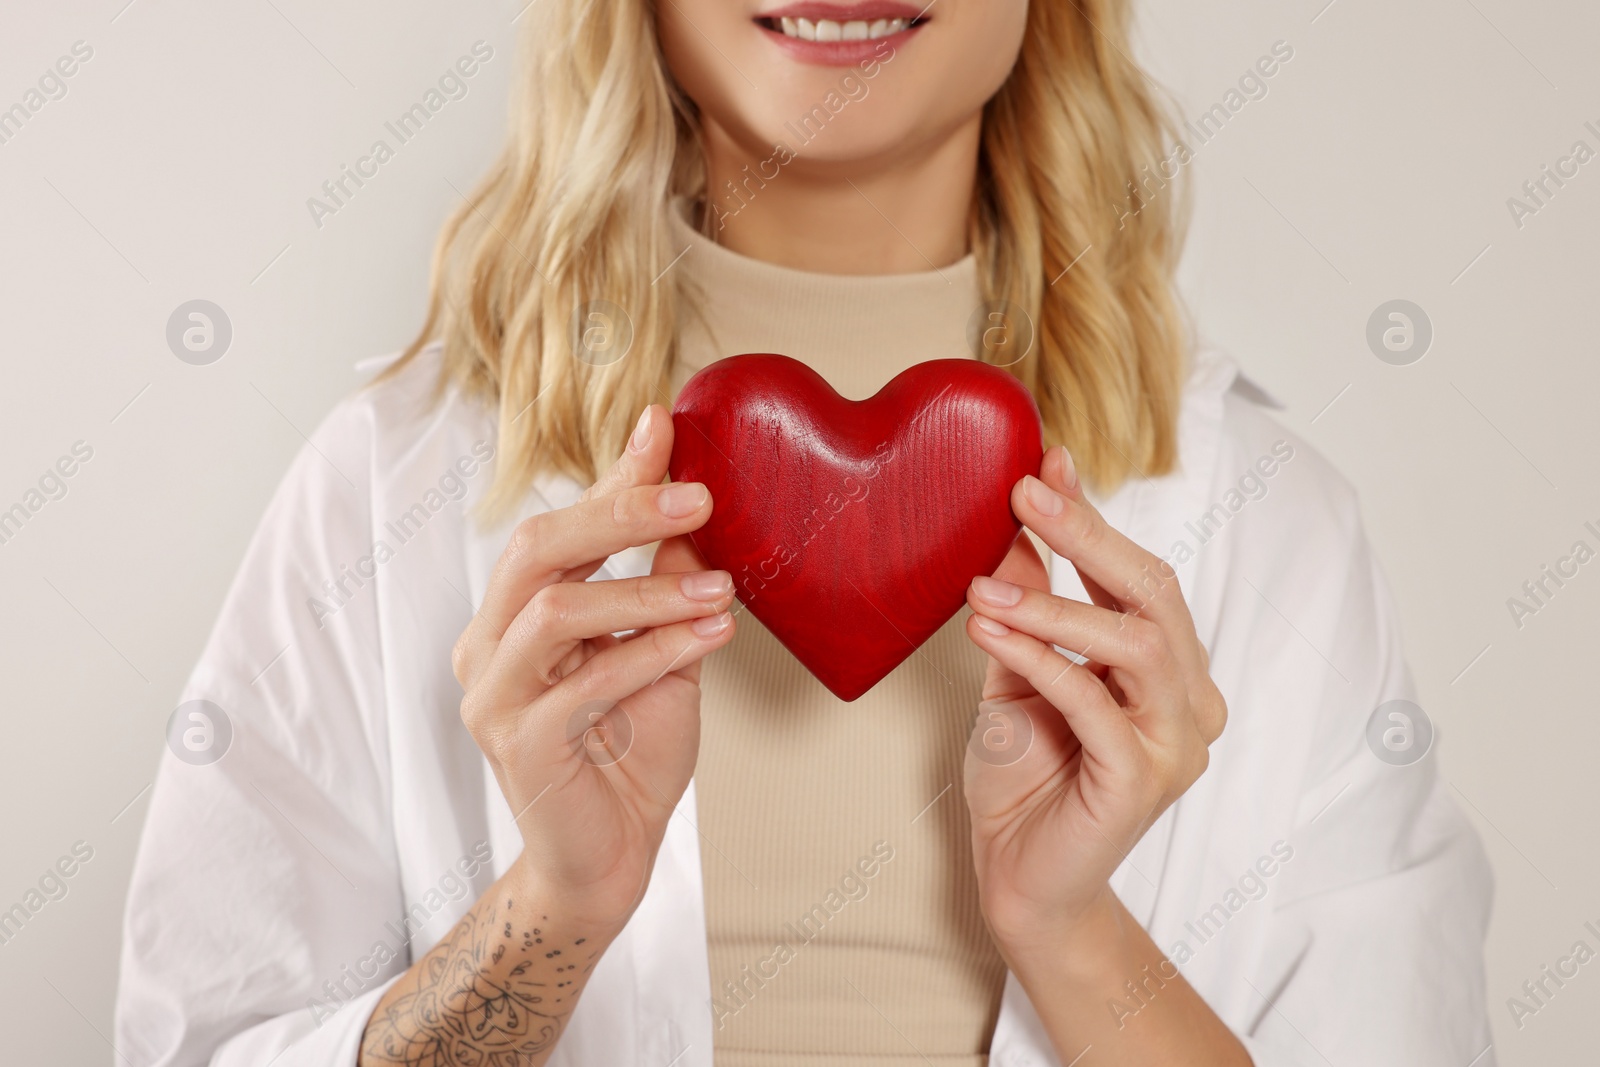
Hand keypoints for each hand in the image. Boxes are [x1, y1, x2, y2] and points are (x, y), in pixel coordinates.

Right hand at [452, 404, 735, 932]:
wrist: (612, 857)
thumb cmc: (633, 753)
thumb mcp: (661, 653)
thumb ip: (664, 586)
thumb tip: (690, 509)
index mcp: (513, 616)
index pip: (559, 529)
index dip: (612, 478)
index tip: (664, 425)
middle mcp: (489, 646)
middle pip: (537, 551)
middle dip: (619, 513)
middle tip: (698, 497)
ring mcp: (494, 696)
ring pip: (557, 611)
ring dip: (647, 591)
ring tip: (720, 588)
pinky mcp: (520, 743)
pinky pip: (587, 681)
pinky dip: (654, 650)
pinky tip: (708, 636)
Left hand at [961, 446, 1226, 952]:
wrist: (1018, 875)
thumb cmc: (1024, 776)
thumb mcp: (1017, 672)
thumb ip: (1029, 604)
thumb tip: (1019, 521)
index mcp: (1169, 669)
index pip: (1140, 577)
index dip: (1095, 518)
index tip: (1047, 462)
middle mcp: (1189, 700)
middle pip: (1154, 594)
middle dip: (1088, 535)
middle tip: (1023, 492)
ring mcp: (1176, 743)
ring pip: (1137, 643)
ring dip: (1056, 605)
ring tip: (984, 587)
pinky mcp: (1144, 781)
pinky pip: (1096, 703)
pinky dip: (1041, 660)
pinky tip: (992, 634)